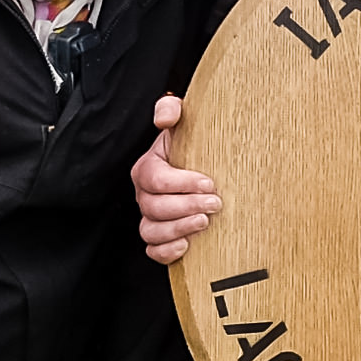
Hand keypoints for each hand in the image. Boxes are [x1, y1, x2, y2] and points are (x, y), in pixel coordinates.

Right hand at [133, 93, 220, 260]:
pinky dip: (168, 251)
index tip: (208, 183)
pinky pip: (154, 251)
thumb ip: (171, 109)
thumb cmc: (192, 146)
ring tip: (205, 222)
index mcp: (147, 168)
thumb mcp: (183, 122)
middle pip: (154, 207)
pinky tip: (188, 244)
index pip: (155, 178)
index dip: (181, 183)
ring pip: (151, 231)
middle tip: (216, 203)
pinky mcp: (161, 238)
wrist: (204, 167)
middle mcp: (144, 195)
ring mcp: (151, 218)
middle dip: (187, 206)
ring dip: (179, 229)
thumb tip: (164, 118)